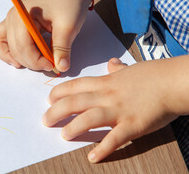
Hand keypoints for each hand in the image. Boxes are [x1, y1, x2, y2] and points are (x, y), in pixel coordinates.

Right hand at [0, 0, 91, 71]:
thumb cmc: (69, 2)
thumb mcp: (69, 26)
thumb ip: (62, 48)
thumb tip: (60, 67)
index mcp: (23, 15)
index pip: (22, 46)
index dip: (36, 60)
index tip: (51, 65)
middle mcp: (13, 17)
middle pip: (13, 48)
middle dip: (29, 61)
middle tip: (48, 65)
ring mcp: (12, 19)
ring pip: (1, 43)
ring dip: (10, 57)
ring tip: (22, 65)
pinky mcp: (15, 22)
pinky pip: (1, 37)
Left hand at [43, 56, 188, 162]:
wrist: (173, 82)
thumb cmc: (153, 75)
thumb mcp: (131, 68)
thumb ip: (117, 68)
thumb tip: (112, 63)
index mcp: (106, 82)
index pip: (75, 86)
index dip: (59, 92)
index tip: (48, 99)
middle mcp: (108, 95)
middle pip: (75, 102)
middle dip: (56, 111)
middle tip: (46, 120)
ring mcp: (119, 110)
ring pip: (89, 118)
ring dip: (73, 127)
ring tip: (63, 135)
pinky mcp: (133, 125)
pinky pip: (114, 138)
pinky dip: (103, 149)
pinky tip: (92, 157)